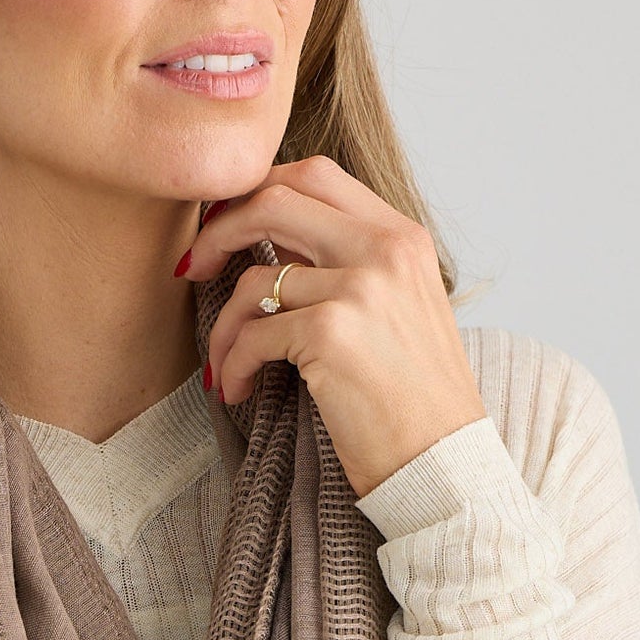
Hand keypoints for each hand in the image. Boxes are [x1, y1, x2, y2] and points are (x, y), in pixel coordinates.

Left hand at [180, 156, 487, 499]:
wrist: (444, 463)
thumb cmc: (416, 403)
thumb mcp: (399, 310)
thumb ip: (351, 267)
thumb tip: (276, 247)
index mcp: (403, 237)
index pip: (316, 176)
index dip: (257, 193)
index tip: (226, 226)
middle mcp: (385, 250)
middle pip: (276, 199)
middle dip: (219, 229)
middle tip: (195, 268)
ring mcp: (360, 288)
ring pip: (254, 282)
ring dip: (224, 327)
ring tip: (225, 364)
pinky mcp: (332, 334)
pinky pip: (253, 336)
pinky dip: (232, 365)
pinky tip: (235, 390)